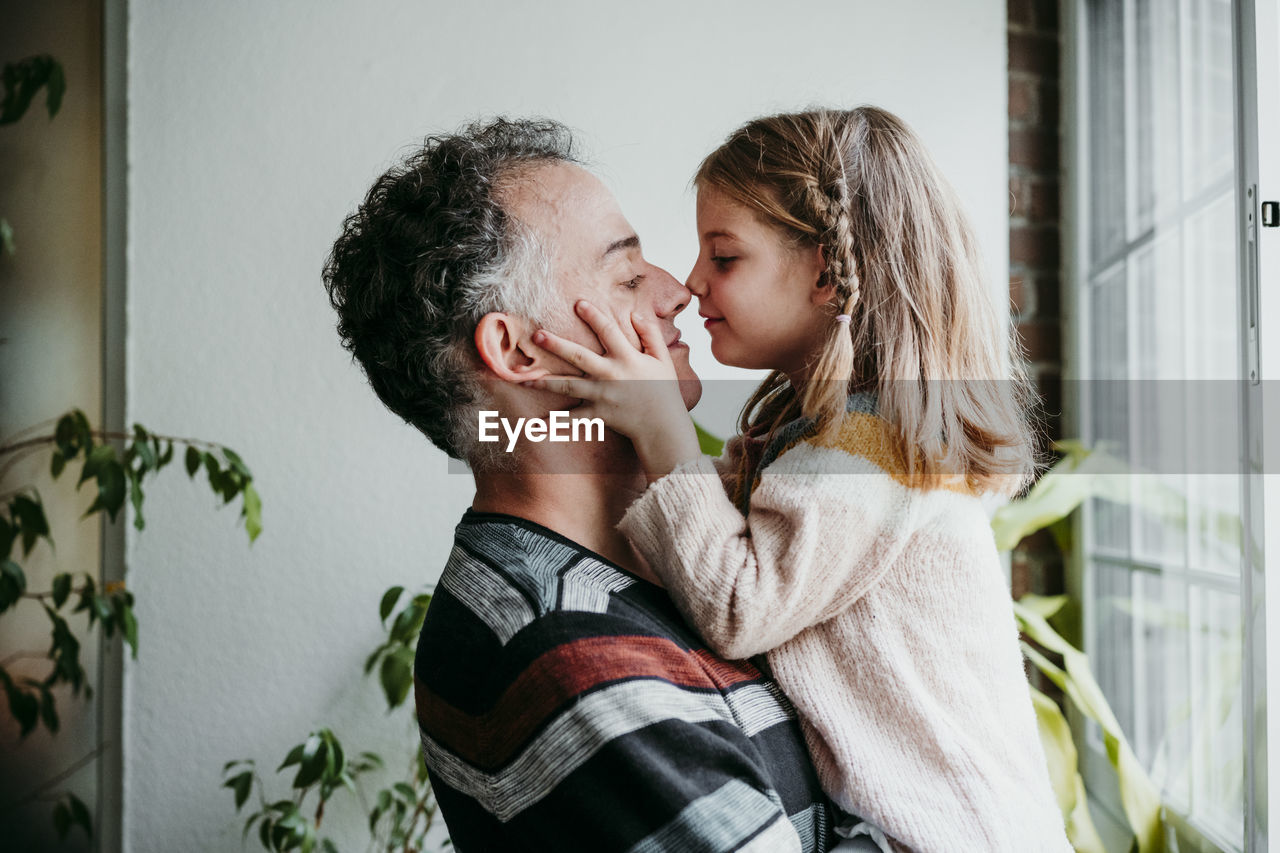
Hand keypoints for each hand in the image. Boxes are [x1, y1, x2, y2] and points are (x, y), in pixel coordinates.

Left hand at [526, 300, 700, 480]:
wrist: (663, 426)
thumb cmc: (664, 391)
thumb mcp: (662, 359)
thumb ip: (650, 334)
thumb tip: (636, 314)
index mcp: (627, 358)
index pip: (608, 331)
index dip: (594, 315)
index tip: (578, 303)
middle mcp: (611, 375)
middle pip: (579, 357)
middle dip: (557, 345)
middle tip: (537, 335)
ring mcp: (602, 395)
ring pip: (568, 386)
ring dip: (545, 381)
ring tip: (524, 378)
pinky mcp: (598, 414)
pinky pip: (574, 419)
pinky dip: (556, 423)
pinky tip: (537, 425)